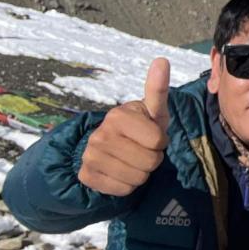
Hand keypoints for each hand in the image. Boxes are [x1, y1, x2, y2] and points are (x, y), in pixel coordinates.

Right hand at [78, 57, 170, 195]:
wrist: (109, 148)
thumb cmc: (140, 127)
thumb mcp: (152, 110)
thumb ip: (158, 88)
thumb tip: (162, 59)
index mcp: (118, 115)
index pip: (158, 141)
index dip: (160, 141)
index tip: (151, 134)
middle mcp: (100, 134)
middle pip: (150, 162)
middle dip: (152, 158)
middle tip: (141, 149)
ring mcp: (90, 156)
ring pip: (138, 178)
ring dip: (141, 172)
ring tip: (132, 159)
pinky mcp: (86, 176)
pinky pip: (124, 190)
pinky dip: (128, 185)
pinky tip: (120, 172)